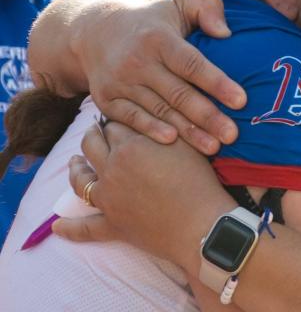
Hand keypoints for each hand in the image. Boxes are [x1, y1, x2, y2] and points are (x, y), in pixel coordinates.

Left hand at [53, 122, 233, 268]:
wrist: (200, 224)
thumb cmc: (200, 182)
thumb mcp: (188, 145)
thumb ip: (169, 127)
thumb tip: (157, 116)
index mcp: (131, 145)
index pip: (116, 124)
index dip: (118, 120)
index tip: (120, 118)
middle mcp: (112, 168)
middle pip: (92, 145)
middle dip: (93, 135)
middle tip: (95, 130)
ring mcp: (107, 198)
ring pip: (80, 180)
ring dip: (74, 169)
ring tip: (73, 162)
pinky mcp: (112, 224)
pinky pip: (85, 227)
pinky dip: (69, 228)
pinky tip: (57, 227)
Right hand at [76, 0, 244, 153]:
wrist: (96, 31)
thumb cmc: (154, 21)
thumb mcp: (180, 3)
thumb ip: (208, 8)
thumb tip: (226, 33)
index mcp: (159, 38)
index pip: (192, 64)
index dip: (217, 83)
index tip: (242, 101)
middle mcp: (137, 61)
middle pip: (178, 93)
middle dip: (207, 116)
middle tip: (233, 135)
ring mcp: (120, 82)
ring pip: (159, 111)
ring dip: (187, 131)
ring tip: (213, 147)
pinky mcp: (107, 99)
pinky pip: (132, 119)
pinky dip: (151, 131)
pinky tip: (173, 143)